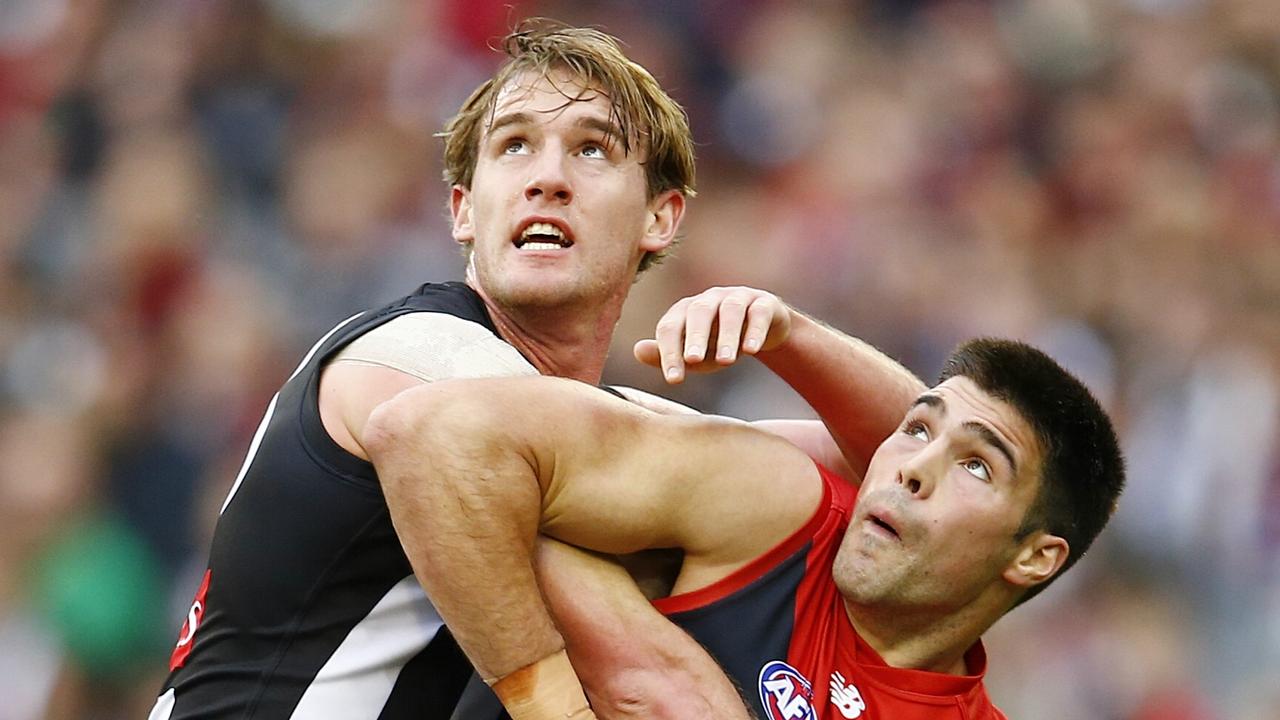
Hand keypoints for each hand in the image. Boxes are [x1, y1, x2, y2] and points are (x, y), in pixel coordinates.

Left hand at [635, 287, 792, 383]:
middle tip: (693, 360)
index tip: (673, 380)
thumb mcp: (695, 355)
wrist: (762, 330)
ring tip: (727, 361)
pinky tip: (752, 350)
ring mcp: (738, 297)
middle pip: (698, 312)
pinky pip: (759, 312)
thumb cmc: (720, 344)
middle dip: (695, 336)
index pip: (671, 327)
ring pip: (730, 310)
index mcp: (685, 311)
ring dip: (728, 335)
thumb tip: (637, 351)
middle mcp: (709, 299)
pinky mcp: (764, 303)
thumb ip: (668, 355)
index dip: (669, 352)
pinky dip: (755, 330)